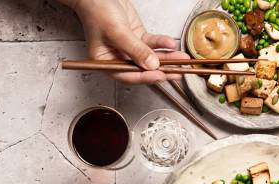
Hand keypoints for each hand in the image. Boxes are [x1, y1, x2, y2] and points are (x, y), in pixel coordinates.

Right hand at [71, 0, 188, 83]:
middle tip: (176, 73)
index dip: (145, 77)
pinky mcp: (138, 39)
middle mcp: (118, 58)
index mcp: (106, 62)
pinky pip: (152, 44)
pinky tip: (171, 43)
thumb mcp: (117, 32)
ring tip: (180, 58)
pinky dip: (162, 43)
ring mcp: (129, 49)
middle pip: (142, 69)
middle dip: (161, 70)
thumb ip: (134, 50)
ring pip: (150, 57)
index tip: (160, 75)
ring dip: (166, 58)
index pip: (128, 75)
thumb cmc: (97, 11)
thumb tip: (151, 65)